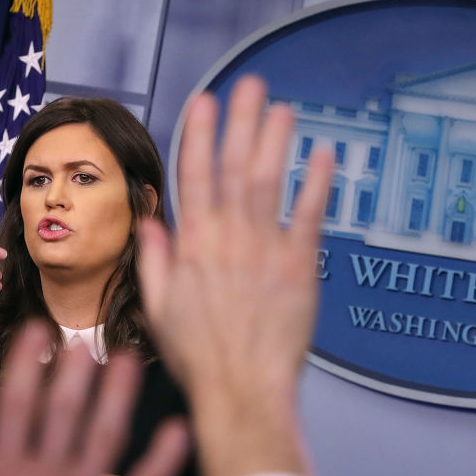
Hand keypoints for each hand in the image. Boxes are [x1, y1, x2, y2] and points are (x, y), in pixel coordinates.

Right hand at [0, 322, 188, 475]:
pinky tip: (179, 429)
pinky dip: (165, 456)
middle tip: (89, 337)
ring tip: (129, 360)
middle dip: (77, 370)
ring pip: (105, 437)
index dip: (27, 366)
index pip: (14, 410)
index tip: (37, 334)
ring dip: (119, 394)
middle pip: (64, 414)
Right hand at [139, 76, 332, 475]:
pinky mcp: (299, 268)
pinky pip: (309, 217)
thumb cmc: (198, 358)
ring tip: (283, 107)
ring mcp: (265, 251)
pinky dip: (316, 184)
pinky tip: (323, 155)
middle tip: (250, 85)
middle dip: (241, 123)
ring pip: (268, 183)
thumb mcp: (158, 309)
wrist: (240, 391)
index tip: (204, 102)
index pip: (193, 177)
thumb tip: (152, 220)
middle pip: (233, 167)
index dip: (199, 135)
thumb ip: (155, 261)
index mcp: (192, 247)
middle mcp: (227, 239)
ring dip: (276, 142)